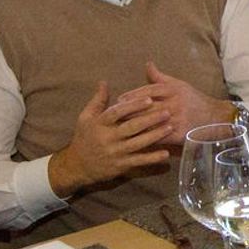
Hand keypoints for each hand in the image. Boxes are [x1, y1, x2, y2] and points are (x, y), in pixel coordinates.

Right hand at [48, 81, 177, 197]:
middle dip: (150, 119)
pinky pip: (139, 161)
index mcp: (99, 124)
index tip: (149, 99)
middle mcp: (108, 138)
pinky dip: (152, 158)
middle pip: (131, 127)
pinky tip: (165, 153)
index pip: (117, 112)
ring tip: (170, 127)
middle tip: (167, 111)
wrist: (78, 166)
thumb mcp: (85, 117)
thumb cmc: (84, 137)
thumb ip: (98, 100)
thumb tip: (103, 82)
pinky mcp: (121, 166)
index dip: (133, 105)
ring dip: (155, 136)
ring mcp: (115, 153)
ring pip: (138, 143)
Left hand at [112, 61, 229, 142]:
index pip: (149, 91)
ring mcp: (177, 119)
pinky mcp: (180, 133)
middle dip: (129, 112)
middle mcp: (174, 103)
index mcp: (173, 89)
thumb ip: (160, 77)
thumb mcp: (179, 85)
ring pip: (152, 122)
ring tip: (120, 129)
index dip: (133, 95)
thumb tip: (148, 64)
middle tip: (113, 117)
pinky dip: (148, 139)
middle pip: (147, 107)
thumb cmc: (195, 100)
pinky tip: (136, 142)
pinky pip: (161, 137)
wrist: (216, 117)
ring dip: (135, 126)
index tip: (119, 101)